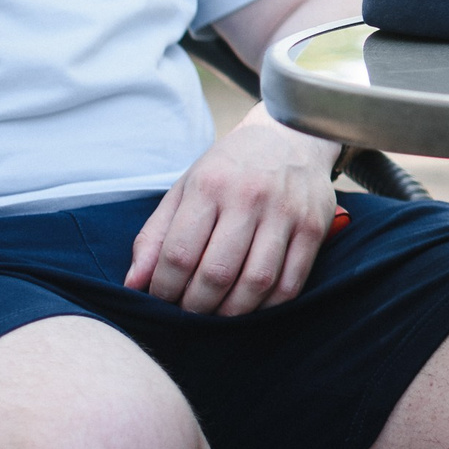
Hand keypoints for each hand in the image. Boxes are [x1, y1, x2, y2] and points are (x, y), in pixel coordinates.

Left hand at [126, 106, 341, 314]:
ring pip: (256, 282)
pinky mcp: (314, 227)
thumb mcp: (185, 189)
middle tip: (188, 313)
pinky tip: (251, 305)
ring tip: (217, 313)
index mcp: (209, 185)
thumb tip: (133, 285)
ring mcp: (286, 212)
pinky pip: (291, 283)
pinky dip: (267, 306)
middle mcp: (249, 197)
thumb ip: (156, 236)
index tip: (162, 299)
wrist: (291, 136)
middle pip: (216, 273)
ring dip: (231, 312)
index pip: (179, 254)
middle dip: (195, 306)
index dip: (164, 288)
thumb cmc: (230, 169)